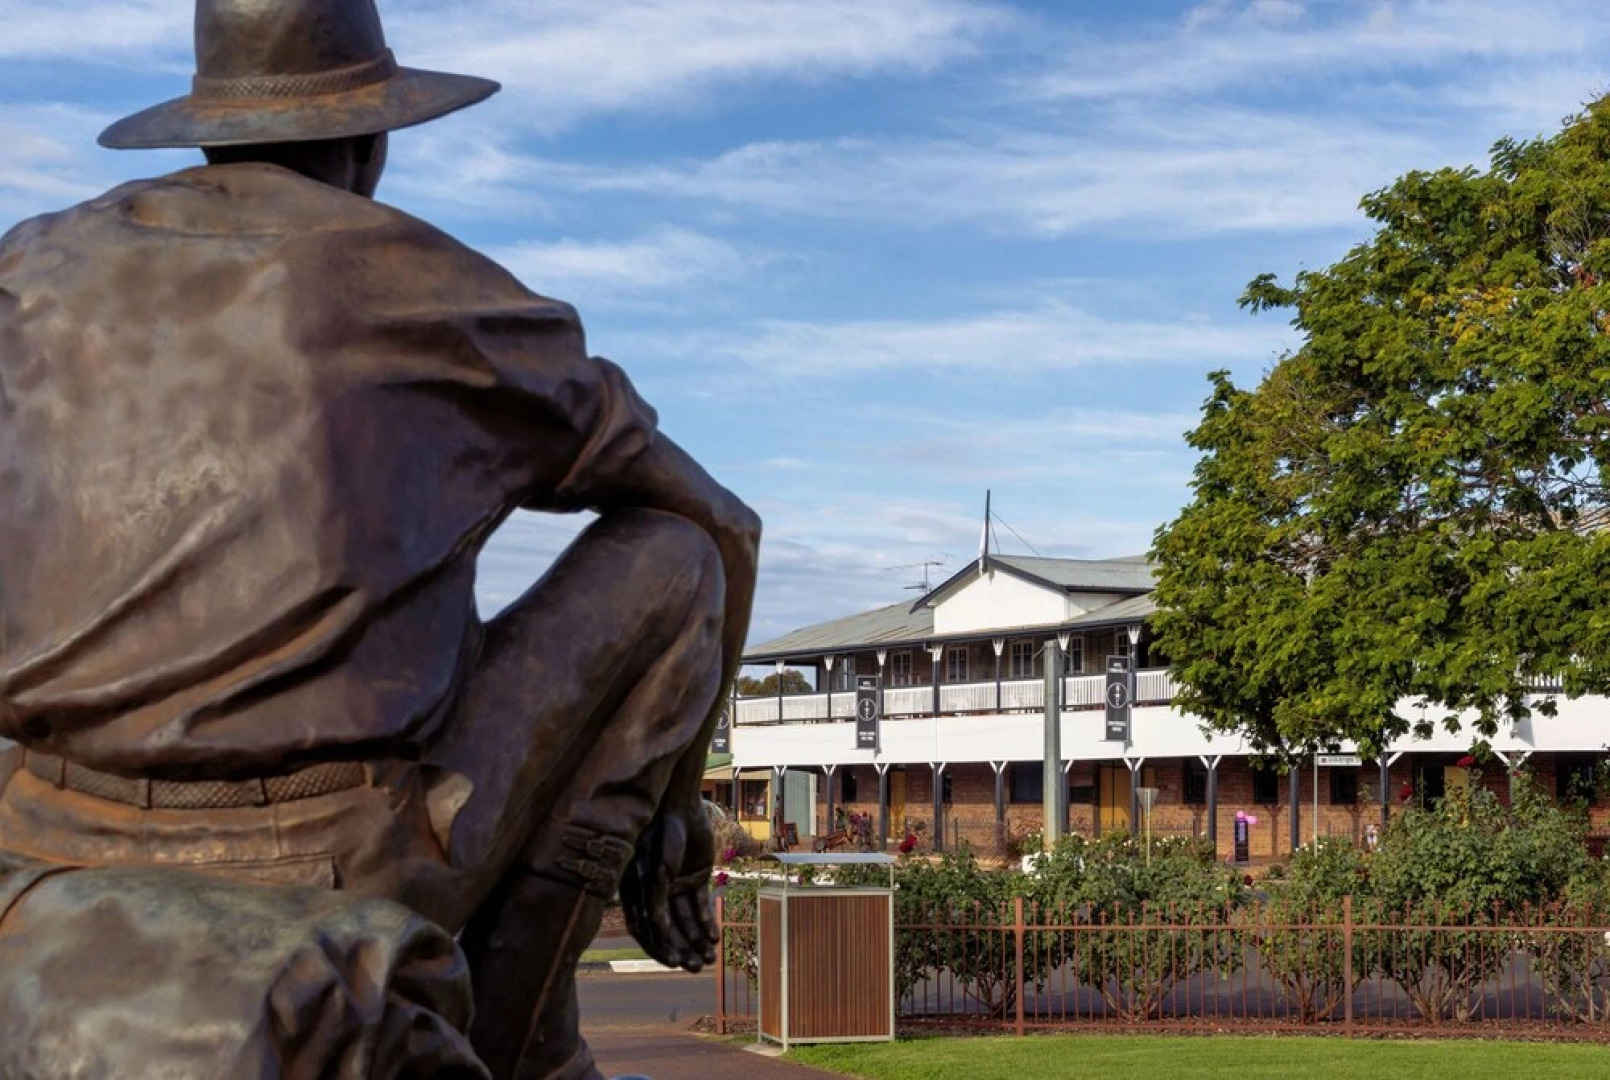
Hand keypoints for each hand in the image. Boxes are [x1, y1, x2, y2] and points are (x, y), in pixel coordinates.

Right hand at [619, 801, 717, 972]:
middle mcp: (657, 894)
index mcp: (639, 895)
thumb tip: (659, 933)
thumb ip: (655, 901)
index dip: (660, 948)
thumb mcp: (655, 870)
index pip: (648, 930)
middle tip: (697, 968)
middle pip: (671, 930)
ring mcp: (678, 886)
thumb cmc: (659, 836)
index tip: (674, 963)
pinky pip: (701, 904)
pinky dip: (707, 921)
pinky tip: (714, 937)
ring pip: (688, 920)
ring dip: (698, 939)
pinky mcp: (697, 877)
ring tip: (710, 958)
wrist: (679, 808)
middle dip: (684, 949)